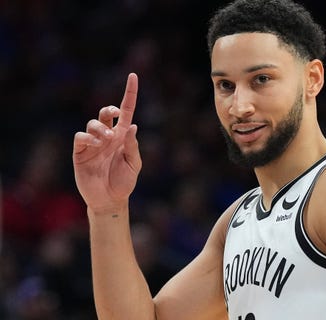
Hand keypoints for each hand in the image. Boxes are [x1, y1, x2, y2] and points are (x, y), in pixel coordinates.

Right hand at [73, 73, 141, 213]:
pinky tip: (96, 144)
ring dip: (100, 128)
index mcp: (123, 136)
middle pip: (105, 113)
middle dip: (108, 109)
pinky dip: (88, 137)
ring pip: (92, 123)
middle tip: (114, 115)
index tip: (133, 76)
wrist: (110, 200)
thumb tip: (134, 126)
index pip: (126, 111)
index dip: (129, 93)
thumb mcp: (134, 164)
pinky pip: (80, 137)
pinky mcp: (80, 152)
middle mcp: (108, 136)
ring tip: (107, 140)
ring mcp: (93, 143)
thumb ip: (133, 146)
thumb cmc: (124, 182)